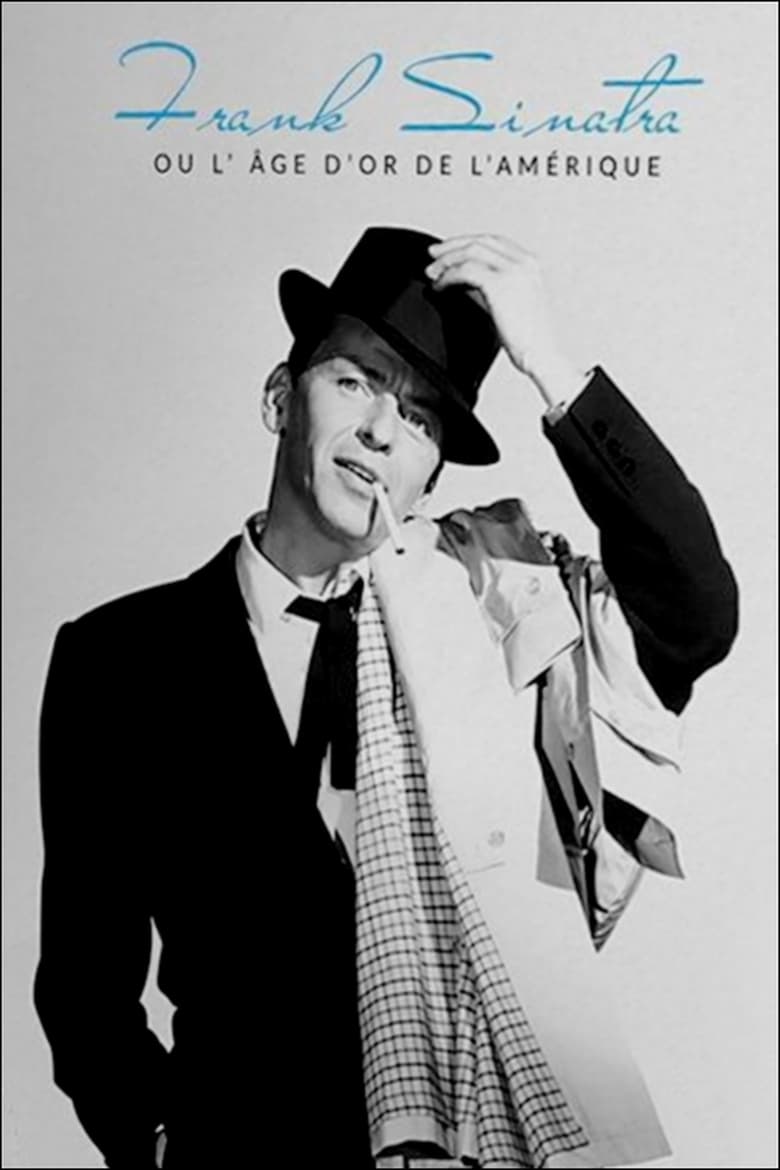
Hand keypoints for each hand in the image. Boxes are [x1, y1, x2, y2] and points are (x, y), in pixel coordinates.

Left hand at [425, 234, 583, 406]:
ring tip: (432, 272)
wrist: (541, 354)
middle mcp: (524, 262)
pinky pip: (466, 271)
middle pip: (481, 241)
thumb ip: (493, 287)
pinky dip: (449, 276)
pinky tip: (441, 286)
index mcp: (530, 265)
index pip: (494, 242)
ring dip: (447, 260)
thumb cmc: (530, 338)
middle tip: (433, 255)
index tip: (449, 250)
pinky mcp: (500, 284)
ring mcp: (514, 270)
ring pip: (471, 251)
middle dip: (453, 246)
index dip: (468, 243)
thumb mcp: (513, 303)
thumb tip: (465, 282)